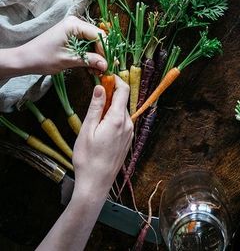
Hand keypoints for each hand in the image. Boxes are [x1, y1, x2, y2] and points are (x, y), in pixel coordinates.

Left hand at [19, 16, 106, 74]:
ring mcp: (73, 28)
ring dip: (96, 55)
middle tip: (105, 69)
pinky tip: (90, 66)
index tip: (110, 64)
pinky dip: (89, 54)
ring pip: (92, 41)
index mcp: (74, 24)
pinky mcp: (70, 35)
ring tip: (97, 70)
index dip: (106, 50)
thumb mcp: (68, 60)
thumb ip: (89, 60)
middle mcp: (76, 22)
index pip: (98, 35)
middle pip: (97, 37)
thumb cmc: (43, 58)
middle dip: (102, 53)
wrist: (24, 59)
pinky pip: (85, 43)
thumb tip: (106, 65)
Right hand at [73, 77, 132, 199]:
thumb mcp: (87, 130)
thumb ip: (95, 107)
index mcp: (117, 119)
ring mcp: (129, 134)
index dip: (115, 80)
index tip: (104, 77)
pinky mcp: (127, 141)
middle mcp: (128, 124)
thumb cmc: (88, 159)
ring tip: (94, 115)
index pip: (123, 90)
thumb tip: (100, 87)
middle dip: (110, 94)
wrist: (95, 185)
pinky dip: (113, 118)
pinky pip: (122, 123)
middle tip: (95, 95)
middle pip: (122, 100)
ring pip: (121, 112)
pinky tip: (100, 128)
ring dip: (111, 107)